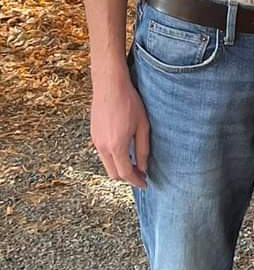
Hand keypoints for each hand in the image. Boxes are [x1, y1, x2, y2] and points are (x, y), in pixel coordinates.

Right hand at [90, 65, 149, 187]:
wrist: (110, 86)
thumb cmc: (129, 103)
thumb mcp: (143, 126)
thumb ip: (143, 149)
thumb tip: (144, 167)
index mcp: (116, 146)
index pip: (126, 173)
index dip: (136, 181)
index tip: (145, 184)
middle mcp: (103, 147)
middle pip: (114, 174)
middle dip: (128, 178)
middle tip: (141, 174)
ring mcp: (96, 141)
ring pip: (107, 165)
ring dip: (120, 168)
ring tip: (135, 163)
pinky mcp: (93, 135)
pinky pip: (103, 154)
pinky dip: (113, 159)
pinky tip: (124, 152)